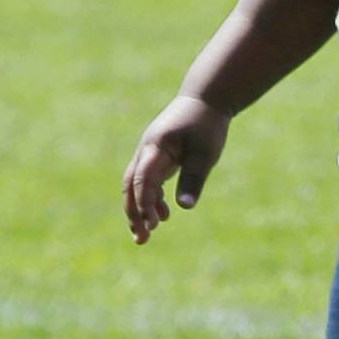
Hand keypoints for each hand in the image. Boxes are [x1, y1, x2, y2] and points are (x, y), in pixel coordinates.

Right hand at [125, 94, 231, 242]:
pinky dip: (152, 199)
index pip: (142, 179)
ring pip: (136, 185)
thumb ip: (193, 179)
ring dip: (139, 209)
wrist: (206, 99)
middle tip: (142, 240)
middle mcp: (146, 150)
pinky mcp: (157, 156)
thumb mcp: (205, 153)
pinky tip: (164, 215)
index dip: (144, 203)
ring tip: (148, 234)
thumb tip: (184, 207)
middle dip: (134, 213)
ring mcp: (149, 153)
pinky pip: (147, 181)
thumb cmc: (207, 124)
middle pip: (130, 185)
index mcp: (156, 147)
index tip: (152, 225)